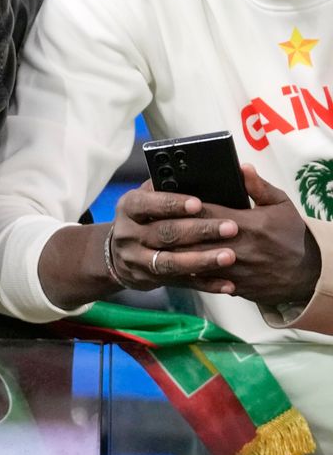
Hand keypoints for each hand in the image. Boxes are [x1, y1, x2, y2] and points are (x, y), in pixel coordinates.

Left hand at [110, 169, 317, 303]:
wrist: (307, 272)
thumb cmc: (291, 234)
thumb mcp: (281, 205)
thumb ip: (258, 187)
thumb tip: (240, 168)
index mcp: (249, 223)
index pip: (209, 212)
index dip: (186, 207)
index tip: (166, 201)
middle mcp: (239, 247)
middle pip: (195, 238)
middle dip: (172, 231)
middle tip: (148, 224)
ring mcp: (235, 270)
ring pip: (194, 262)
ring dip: (172, 255)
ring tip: (150, 246)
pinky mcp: (233, 286)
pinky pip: (203, 281)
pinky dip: (185, 274)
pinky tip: (167, 267)